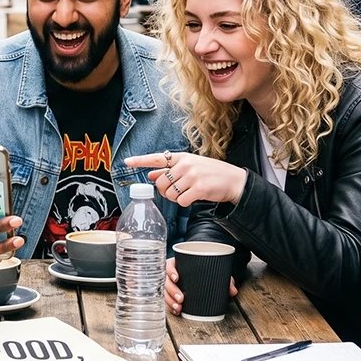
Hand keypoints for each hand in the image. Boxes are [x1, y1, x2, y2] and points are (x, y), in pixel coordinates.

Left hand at [125, 152, 247, 206]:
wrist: (233, 180)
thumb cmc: (211, 173)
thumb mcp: (190, 167)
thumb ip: (170, 170)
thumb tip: (150, 174)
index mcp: (181, 157)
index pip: (156, 158)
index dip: (140, 161)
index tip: (127, 161)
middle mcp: (185, 165)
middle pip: (161, 183)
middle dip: (165, 192)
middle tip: (176, 192)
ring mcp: (192, 176)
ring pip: (170, 194)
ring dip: (176, 199)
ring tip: (188, 193)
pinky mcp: (199, 188)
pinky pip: (182, 201)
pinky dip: (185, 203)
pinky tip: (193, 198)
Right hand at [165, 257, 236, 314]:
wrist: (204, 273)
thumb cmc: (205, 269)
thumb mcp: (215, 271)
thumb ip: (225, 279)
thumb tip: (233, 290)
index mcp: (178, 264)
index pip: (170, 265)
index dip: (171, 271)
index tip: (177, 278)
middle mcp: (172, 274)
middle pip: (167, 282)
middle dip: (172, 291)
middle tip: (182, 298)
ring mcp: (171, 285)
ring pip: (166, 292)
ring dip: (170, 301)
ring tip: (179, 307)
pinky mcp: (172, 294)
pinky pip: (168, 300)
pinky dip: (171, 306)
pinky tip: (176, 311)